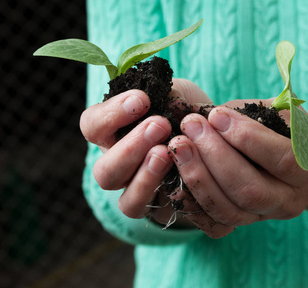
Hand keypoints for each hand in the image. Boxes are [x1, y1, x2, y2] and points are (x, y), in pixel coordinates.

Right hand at [79, 79, 211, 218]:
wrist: (214, 138)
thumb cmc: (186, 110)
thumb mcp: (177, 94)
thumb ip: (167, 95)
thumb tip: (166, 100)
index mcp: (113, 135)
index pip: (93, 126)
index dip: (111, 114)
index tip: (142, 99)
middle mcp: (120, 167)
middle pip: (105, 171)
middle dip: (131, 147)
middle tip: (160, 125)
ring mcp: (140, 192)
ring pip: (128, 201)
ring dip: (147, 177)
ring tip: (168, 153)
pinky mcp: (164, 210)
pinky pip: (161, 213)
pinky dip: (177, 195)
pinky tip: (191, 174)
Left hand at [167, 99, 307, 237]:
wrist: (296, 165)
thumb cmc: (287, 131)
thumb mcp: (282, 114)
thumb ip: (253, 113)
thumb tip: (211, 116)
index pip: (281, 158)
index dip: (247, 137)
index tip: (216, 115)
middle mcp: (291, 201)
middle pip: (249, 190)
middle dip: (215, 156)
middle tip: (190, 126)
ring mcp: (266, 217)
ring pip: (228, 210)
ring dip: (198, 177)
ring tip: (180, 145)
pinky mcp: (244, 224)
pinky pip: (216, 225)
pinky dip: (194, 203)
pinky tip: (177, 177)